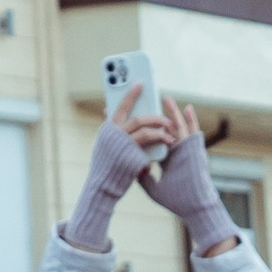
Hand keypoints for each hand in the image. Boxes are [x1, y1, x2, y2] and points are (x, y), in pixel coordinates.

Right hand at [63, 95, 175, 248]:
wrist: (101, 188)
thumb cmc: (105, 167)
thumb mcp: (105, 145)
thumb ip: (113, 132)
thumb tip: (116, 116)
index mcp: (107, 129)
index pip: (120, 106)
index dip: (131, 94)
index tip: (140, 83)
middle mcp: (114, 135)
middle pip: (138, 118)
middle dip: (155, 117)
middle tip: (166, 117)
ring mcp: (123, 146)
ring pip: (146, 131)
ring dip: (160, 130)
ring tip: (170, 130)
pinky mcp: (132, 157)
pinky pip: (149, 147)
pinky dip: (159, 143)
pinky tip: (167, 144)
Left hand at [140, 103, 239, 257]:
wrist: (193, 206)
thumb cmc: (177, 200)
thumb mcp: (153, 188)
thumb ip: (143, 177)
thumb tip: (133, 168)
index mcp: (167, 159)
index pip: (154, 140)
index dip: (145, 129)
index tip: (133, 119)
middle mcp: (176, 151)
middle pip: (164, 129)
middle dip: (156, 115)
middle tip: (148, 100)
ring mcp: (186, 150)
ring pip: (177, 127)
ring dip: (171, 112)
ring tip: (165, 97)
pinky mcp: (194, 151)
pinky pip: (191, 133)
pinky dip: (190, 120)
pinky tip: (187, 108)